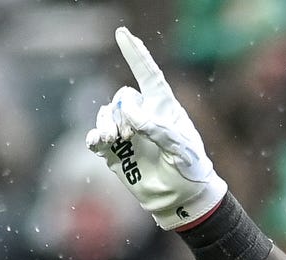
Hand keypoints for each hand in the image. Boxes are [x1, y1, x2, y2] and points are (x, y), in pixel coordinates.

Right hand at [85, 28, 226, 228]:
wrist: (181, 199)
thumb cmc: (190, 171)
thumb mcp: (182, 149)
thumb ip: (158, 129)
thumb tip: (130, 113)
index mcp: (164, 108)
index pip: (148, 75)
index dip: (136, 54)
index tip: (122, 33)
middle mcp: (143, 116)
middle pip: (122, 97)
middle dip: (122, 111)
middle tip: (130, 133)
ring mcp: (127, 133)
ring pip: (106, 114)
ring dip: (106, 124)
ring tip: (113, 140)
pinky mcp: (115, 152)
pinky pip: (96, 137)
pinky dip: (94, 137)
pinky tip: (99, 142)